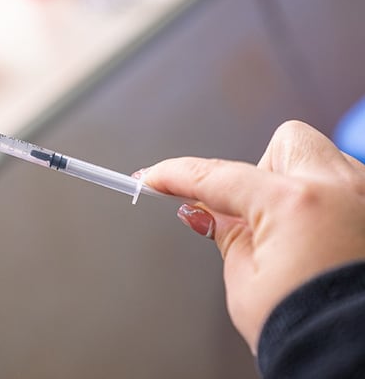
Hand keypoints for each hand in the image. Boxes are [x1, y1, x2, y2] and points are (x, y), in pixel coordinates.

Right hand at [143, 120, 364, 351]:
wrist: (356, 358)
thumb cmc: (310, 331)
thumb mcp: (247, 282)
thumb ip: (225, 234)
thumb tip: (202, 211)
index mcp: (296, 204)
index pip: (220, 177)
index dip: (177, 176)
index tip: (154, 177)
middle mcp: (341, 189)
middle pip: (287, 142)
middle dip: (261, 168)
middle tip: (247, 210)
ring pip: (323, 161)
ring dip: (297, 185)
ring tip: (287, 234)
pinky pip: (348, 190)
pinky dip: (326, 204)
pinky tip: (317, 240)